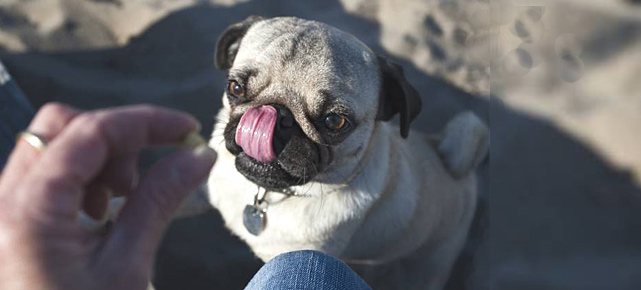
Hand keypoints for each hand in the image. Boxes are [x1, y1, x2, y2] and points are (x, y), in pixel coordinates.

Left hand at [0, 103, 215, 289]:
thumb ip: (159, 200)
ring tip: (121, 202)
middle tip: (145, 175)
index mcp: (29, 211)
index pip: (91, 131)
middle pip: (62, 127)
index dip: (145, 121)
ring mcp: (4, 212)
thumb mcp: (127, 266)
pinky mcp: (14, 223)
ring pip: (53, 148)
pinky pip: (48, 177)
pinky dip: (83, 180)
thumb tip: (195, 158)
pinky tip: (100, 215)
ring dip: (99, 161)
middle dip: (116, 139)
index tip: (185, 130)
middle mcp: (4, 202)